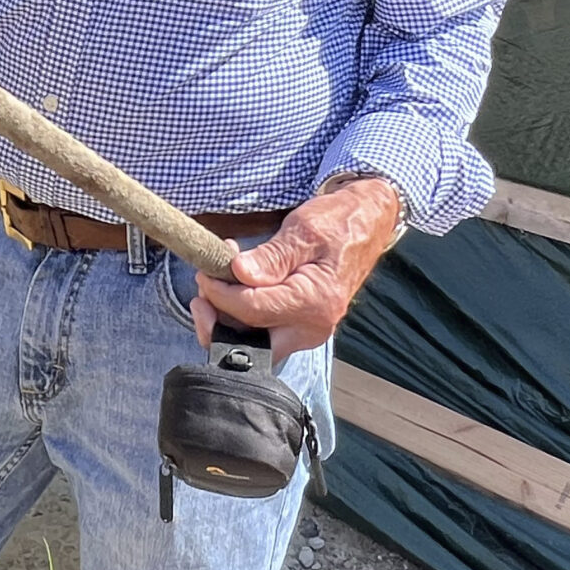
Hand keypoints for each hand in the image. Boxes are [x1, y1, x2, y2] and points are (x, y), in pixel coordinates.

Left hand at [192, 175, 404, 357]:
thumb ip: (272, 256)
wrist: (367, 224)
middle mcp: (313, 327)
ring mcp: (308, 332)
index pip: (253, 310)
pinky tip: (234, 291)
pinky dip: (243, 318)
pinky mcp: (301, 328)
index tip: (204, 272)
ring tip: (215, 285)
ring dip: (228, 321)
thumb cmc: (338, 222)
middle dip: (219, 326)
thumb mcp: (304, 229)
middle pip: (253, 347)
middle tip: (202, 293)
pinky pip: (264, 333)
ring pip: (255, 344)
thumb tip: (239, 273)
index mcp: (316, 302)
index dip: (220, 294)